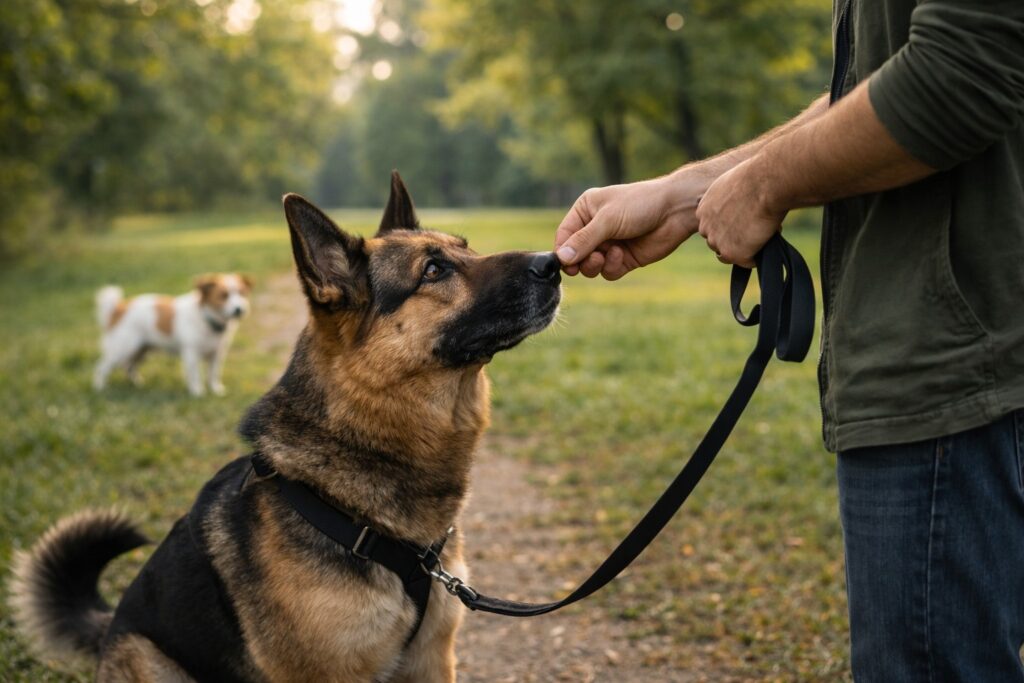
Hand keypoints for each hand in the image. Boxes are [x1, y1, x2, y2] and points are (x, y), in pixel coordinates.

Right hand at [554, 168, 712, 279]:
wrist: (675, 210)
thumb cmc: (640, 204)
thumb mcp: (607, 220)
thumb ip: (584, 240)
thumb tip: (561, 258)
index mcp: (586, 211)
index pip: (565, 235)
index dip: (563, 251)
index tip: (565, 263)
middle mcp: (595, 228)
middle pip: (575, 255)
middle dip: (581, 260)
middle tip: (592, 259)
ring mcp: (610, 244)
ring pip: (590, 266)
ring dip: (595, 265)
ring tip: (604, 257)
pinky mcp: (624, 258)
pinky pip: (608, 271)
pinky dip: (611, 267)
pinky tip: (621, 256)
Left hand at [694, 157, 785, 267]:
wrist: (766, 183)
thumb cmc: (757, 178)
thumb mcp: (732, 186)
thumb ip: (730, 201)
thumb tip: (740, 209)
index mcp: (703, 210)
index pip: (713, 227)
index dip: (730, 226)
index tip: (745, 220)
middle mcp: (705, 227)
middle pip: (718, 242)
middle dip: (735, 239)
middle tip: (755, 228)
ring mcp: (717, 242)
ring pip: (731, 254)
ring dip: (745, 249)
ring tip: (762, 232)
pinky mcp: (732, 253)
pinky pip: (747, 262)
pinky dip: (758, 256)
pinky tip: (767, 240)